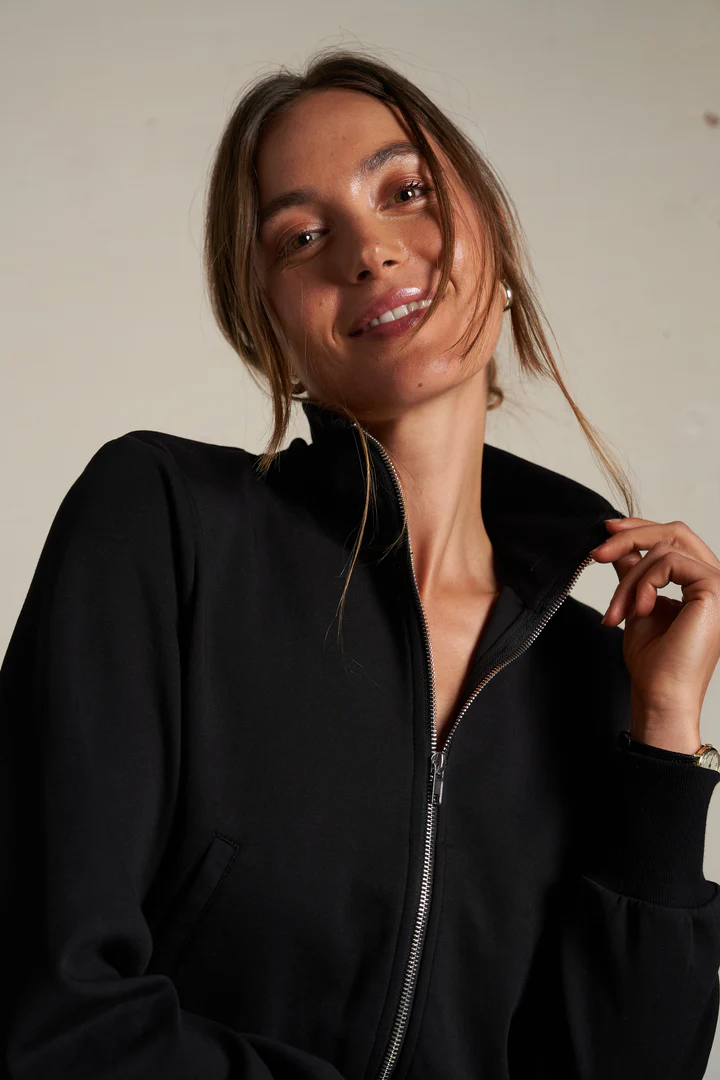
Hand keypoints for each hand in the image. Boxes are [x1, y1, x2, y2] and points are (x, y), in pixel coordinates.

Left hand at [589, 517, 719, 752]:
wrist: (660, 695)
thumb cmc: (653, 663)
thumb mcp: (637, 604)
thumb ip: (636, 573)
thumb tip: (620, 546)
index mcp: (702, 583)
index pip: (676, 538)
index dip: (641, 528)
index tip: (607, 531)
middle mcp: (715, 580)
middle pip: (675, 532)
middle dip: (630, 537)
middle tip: (597, 553)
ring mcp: (719, 584)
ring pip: (664, 548)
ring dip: (629, 578)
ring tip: (617, 611)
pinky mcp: (714, 589)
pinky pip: (668, 562)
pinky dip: (643, 582)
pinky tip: (638, 610)